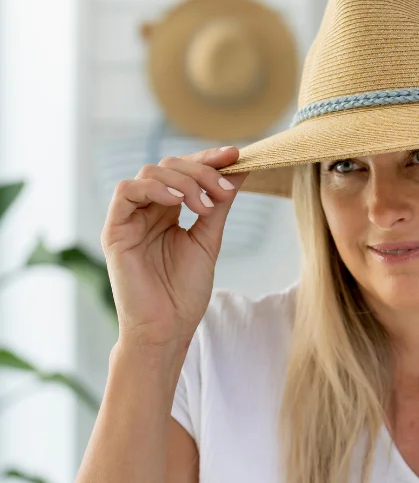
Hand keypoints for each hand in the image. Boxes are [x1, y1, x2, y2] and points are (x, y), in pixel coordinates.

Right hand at [101, 146, 248, 348]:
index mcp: (169, 210)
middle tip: (225, 189)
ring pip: (150, 172)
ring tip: (205, 205)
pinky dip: (154, 188)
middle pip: (170, 165)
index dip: (209, 159)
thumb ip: (219, 204)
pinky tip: (178, 202)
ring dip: (183, 181)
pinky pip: (126, 192)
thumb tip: (240, 170)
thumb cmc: (185, 291)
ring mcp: (130, 218)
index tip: (236, 155)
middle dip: (202, 171)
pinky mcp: (114, 230)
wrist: (167, 328)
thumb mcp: (209, 239)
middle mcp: (148, 209)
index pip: (186, 171)